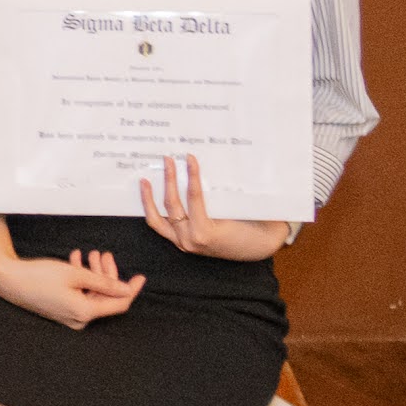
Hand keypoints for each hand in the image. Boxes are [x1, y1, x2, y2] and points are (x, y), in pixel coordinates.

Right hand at [0, 246, 143, 329]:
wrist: (7, 280)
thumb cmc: (40, 276)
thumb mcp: (75, 274)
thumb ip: (104, 282)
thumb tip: (126, 289)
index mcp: (85, 312)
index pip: (119, 304)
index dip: (131, 289)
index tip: (140, 276)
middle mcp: (78, 319)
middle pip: (104, 297)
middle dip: (107, 275)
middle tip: (104, 254)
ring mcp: (68, 316)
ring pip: (91, 294)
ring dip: (93, 274)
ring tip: (90, 254)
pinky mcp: (59, 310)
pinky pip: (79, 295)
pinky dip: (81, 280)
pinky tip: (76, 261)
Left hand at [142, 154, 292, 263]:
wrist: (261, 247)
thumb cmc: (257, 226)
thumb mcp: (243, 208)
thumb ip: (225, 194)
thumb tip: (213, 166)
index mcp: (206, 232)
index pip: (194, 197)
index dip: (192, 176)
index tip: (189, 158)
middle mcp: (190, 239)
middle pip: (172, 204)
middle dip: (169, 180)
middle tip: (168, 160)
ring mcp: (183, 242)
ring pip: (157, 220)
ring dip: (149, 199)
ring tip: (144, 181)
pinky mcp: (181, 242)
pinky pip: (161, 226)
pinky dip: (153, 211)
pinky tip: (149, 198)